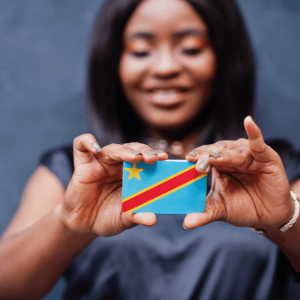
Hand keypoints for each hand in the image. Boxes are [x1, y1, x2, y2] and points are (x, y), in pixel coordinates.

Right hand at [61, 134, 167, 236]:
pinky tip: (96, 149)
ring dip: (125, 151)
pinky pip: (81, 146)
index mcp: (132, 173)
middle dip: (144, 151)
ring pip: (113, 148)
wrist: (84, 225)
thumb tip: (152, 219)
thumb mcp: (124, 219)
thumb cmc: (107, 217)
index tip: (165, 158)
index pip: (145, 158)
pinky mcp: (83, 165)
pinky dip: (87, 142)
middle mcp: (118, 165)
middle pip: (132, 149)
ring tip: (135, 157)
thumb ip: (137, 216)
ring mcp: (101, 163)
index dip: (154, 156)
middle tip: (153, 158)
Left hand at [184, 116, 293, 231]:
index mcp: (217, 165)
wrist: (268, 214)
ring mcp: (247, 155)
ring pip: (234, 150)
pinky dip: (254, 133)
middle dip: (206, 157)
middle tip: (197, 163)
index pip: (204, 157)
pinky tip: (248, 122)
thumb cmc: (242, 206)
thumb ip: (204, 213)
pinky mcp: (265, 157)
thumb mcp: (221, 209)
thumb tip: (186, 223)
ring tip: (215, 159)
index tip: (186, 160)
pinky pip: (258, 144)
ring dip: (225, 154)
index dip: (196, 158)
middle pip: (216, 151)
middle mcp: (230, 157)